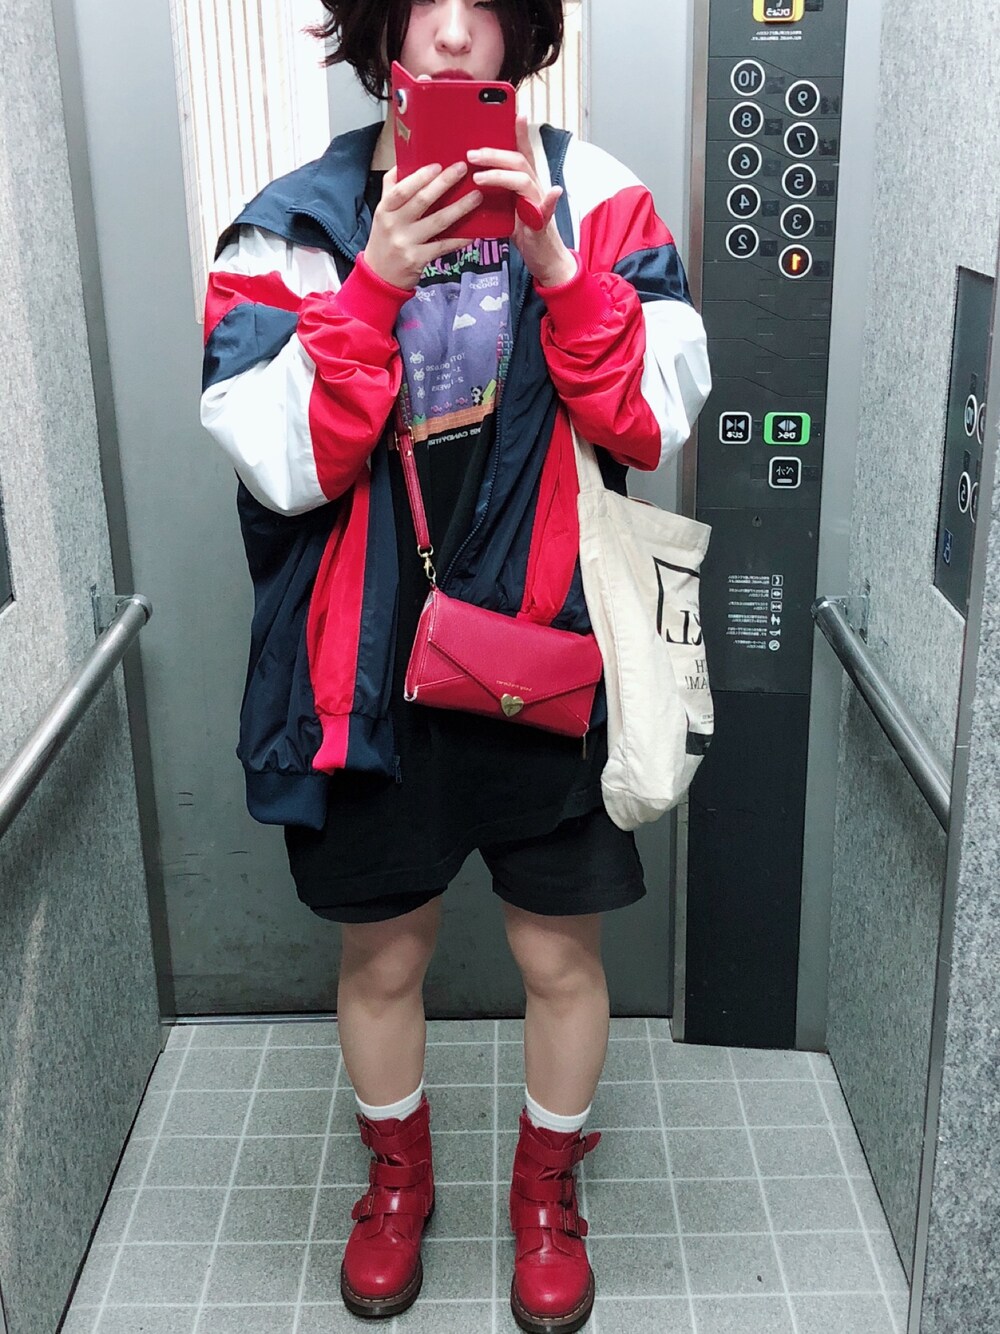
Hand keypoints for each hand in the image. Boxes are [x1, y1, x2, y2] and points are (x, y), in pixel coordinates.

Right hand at [363, 161, 482, 289]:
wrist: (379, 276)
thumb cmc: (384, 239)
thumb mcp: (382, 212)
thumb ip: (392, 188)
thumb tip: (405, 161)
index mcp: (385, 209)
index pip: (402, 190)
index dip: (420, 177)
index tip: (438, 165)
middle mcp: (395, 225)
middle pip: (422, 201)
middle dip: (444, 183)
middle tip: (462, 169)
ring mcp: (407, 243)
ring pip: (437, 222)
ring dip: (459, 208)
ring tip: (476, 196)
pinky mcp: (418, 259)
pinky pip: (443, 246)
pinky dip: (459, 239)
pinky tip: (474, 231)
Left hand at [467, 115, 576, 286]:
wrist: (543, 258)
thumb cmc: (523, 232)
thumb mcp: (506, 207)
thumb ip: (496, 191)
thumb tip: (472, 177)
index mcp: (524, 182)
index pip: (521, 151)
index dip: (518, 132)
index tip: (515, 112)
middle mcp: (534, 187)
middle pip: (517, 160)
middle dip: (494, 154)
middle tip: (471, 154)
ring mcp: (540, 203)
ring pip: (524, 179)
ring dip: (501, 175)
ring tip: (479, 177)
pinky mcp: (543, 223)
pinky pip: (548, 210)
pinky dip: (551, 201)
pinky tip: (554, 193)